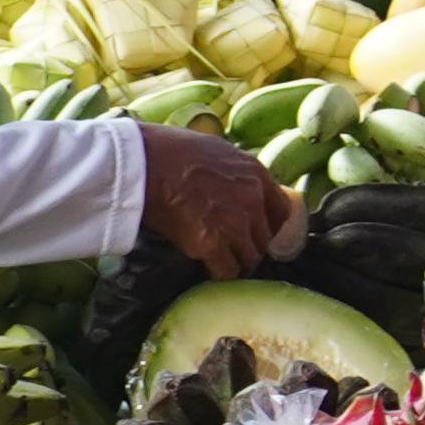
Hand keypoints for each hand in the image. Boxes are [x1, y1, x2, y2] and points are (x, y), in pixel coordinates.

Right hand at [137, 125, 288, 278]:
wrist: (142, 163)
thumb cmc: (169, 151)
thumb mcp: (216, 150)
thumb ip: (235, 173)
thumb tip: (238, 185)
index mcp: (256, 174)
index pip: (283, 212)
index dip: (270, 226)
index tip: (256, 232)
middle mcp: (253, 200)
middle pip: (266, 239)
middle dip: (250, 247)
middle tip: (232, 250)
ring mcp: (235, 223)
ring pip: (250, 259)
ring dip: (236, 263)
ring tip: (219, 263)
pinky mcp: (211, 244)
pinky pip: (227, 271)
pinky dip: (218, 274)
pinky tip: (206, 269)